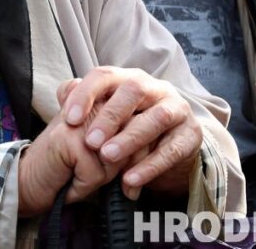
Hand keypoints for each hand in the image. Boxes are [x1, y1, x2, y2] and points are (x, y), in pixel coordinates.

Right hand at [18, 103, 129, 215]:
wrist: (29, 180)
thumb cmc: (68, 169)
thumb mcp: (103, 155)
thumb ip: (126, 144)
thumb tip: (149, 152)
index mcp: (103, 100)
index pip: (139, 126)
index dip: (132, 155)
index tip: (110, 166)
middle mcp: (92, 102)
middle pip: (129, 143)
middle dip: (114, 169)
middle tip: (87, 171)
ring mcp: (79, 117)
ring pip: (115, 159)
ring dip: (99, 178)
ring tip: (76, 173)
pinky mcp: (68, 136)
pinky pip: (95, 172)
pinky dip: (82, 185)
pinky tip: (66, 178)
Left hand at [58, 67, 201, 199]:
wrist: (173, 147)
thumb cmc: (131, 126)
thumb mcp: (108, 114)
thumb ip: (84, 102)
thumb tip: (63, 94)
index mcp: (129, 78)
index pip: (105, 75)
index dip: (86, 94)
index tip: (69, 118)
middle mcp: (155, 88)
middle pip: (133, 90)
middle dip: (110, 116)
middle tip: (91, 141)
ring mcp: (177, 109)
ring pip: (157, 118)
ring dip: (130, 138)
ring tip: (108, 157)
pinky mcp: (192, 134)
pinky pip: (172, 149)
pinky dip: (150, 166)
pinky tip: (130, 180)